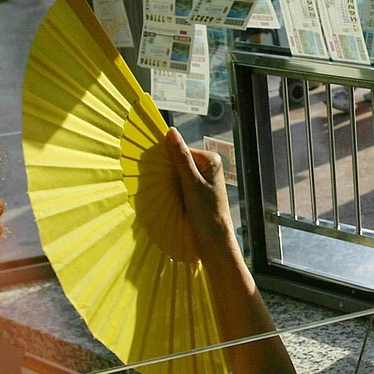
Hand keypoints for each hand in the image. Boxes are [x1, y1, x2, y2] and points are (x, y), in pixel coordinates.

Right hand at [166, 130, 238, 258]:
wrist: (214, 242)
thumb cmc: (206, 214)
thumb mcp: (191, 184)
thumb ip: (181, 158)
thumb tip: (171, 132)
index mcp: (211, 160)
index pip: (181, 150)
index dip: (168, 160)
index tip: (158, 172)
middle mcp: (209, 167)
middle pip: (179, 161)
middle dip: (169, 172)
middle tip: (165, 187)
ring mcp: (204, 180)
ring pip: (178, 174)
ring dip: (170, 183)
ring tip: (171, 196)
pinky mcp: (198, 192)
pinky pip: (180, 185)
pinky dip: (173, 190)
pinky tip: (173, 200)